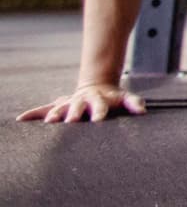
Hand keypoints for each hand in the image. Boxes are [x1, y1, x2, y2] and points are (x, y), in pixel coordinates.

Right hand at [18, 83, 144, 123]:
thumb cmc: (113, 97)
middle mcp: (82, 100)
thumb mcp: (125, 98)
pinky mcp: (59, 105)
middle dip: (74, 113)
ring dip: (55, 114)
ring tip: (49, 121)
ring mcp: (70, 102)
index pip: (100, 106)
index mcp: (99, 99)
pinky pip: (44, 109)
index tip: (98, 120)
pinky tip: (22, 119)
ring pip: (61, 107)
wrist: (97, 86)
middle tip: (71, 121)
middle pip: (78, 106)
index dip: (99, 112)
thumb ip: (134, 103)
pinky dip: (34, 113)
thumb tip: (143, 111)